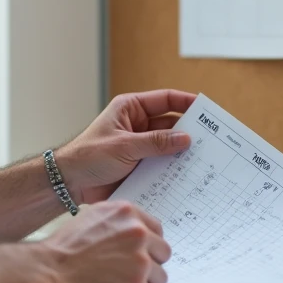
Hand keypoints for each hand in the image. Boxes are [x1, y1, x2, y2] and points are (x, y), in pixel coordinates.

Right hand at [39, 201, 170, 282]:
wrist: (49, 272)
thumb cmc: (65, 248)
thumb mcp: (92, 217)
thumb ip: (119, 221)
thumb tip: (138, 230)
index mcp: (127, 213)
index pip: (156, 229)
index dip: (147, 244)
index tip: (138, 252)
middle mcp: (138, 234)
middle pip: (163, 253)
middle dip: (149, 263)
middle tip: (127, 271)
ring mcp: (140, 261)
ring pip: (159, 277)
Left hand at [58, 90, 196, 203]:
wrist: (69, 183)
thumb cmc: (88, 156)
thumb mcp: (124, 146)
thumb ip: (156, 142)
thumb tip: (186, 138)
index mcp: (131, 108)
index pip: (165, 100)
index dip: (186, 102)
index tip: (207, 110)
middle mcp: (138, 124)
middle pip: (171, 124)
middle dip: (190, 131)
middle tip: (213, 140)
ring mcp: (140, 146)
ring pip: (169, 146)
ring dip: (183, 153)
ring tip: (205, 161)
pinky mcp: (140, 165)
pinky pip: (162, 165)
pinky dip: (173, 169)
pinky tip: (188, 177)